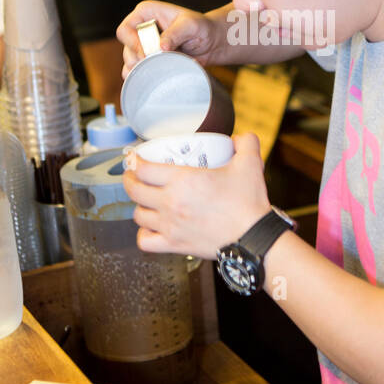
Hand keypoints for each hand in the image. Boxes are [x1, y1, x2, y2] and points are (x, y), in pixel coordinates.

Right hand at [116, 0, 221, 81]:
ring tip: (164, 68)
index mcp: (146, 12)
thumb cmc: (202, 27)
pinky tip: (156, 77)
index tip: (148, 54)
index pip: (126, 30)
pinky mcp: (149, 59)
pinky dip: (144, 77)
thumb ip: (175, 33)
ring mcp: (143, 45)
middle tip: (158, 63)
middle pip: (127, 48)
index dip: (133, 44)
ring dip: (144, 69)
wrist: (212, 43)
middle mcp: (141, 28)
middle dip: (140, 59)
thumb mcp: (191, 25)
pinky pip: (137, 71)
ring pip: (130, 61)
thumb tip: (160, 47)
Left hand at [122, 132, 271, 257]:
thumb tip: (239, 138)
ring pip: (137, 215)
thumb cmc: (249, 204)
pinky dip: (144, 234)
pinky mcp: (174, 245)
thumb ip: (245, 143)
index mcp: (183, 180)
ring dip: (139, 206)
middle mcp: (171, 203)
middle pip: (134, 190)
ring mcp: (170, 226)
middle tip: (133, 176)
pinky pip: (145, 241)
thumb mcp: (250, 164)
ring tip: (144, 201)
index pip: (143, 169)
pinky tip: (150, 228)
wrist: (253, 237)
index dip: (133, 161)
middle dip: (129, 180)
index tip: (134, 159)